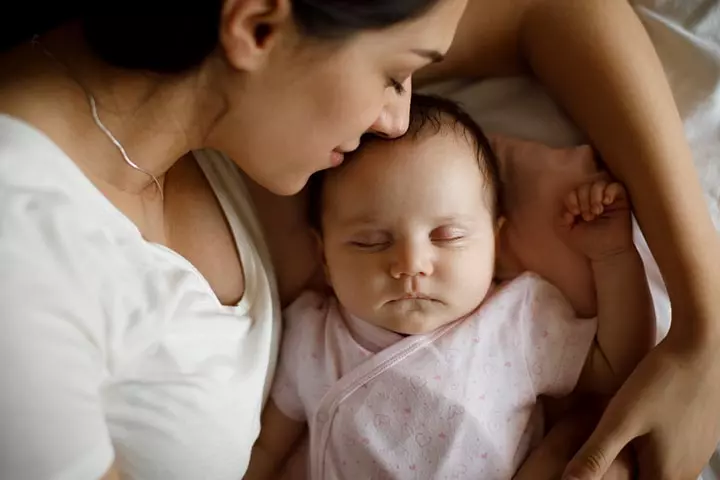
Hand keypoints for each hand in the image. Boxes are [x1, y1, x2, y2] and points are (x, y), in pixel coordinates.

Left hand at [559, 181, 632, 261]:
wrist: (607, 252)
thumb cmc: (588, 243)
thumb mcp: (566, 232)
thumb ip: (560, 218)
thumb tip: (567, 208)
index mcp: (580, 205)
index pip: (573, 192)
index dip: (572, 200)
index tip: (575, 213)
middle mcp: (593, 200)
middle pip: (584, 186)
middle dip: (583, 200)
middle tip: (588, 216)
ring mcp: (607, 199)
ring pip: (598, 184)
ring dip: (594, 197)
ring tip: (597, 212)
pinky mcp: (621, 200)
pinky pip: (616, 186)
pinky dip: (609, 192)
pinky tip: (606, 202)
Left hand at [563, 330, 719, 479]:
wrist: (701, 348)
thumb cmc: (661, 382)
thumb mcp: (620, 419)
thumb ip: (595, 455)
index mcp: (667, 476)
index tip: (596, 463)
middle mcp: (687, 472)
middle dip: (621, 472)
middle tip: (600, 451)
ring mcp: (697, 454)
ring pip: (657, 468)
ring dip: (634, 460)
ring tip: (615, 439)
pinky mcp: (698, 435)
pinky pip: (669, 453)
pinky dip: (650, 447)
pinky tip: (636, 426)